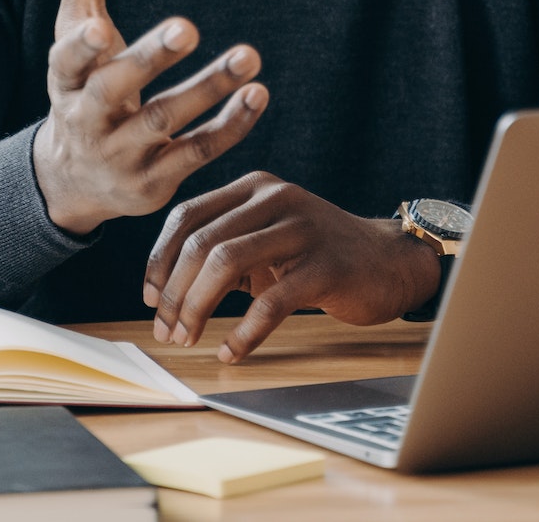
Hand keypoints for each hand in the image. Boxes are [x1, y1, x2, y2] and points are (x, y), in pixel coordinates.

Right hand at [30, 0, 268, 235]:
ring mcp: (120, 156)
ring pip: (165, 121)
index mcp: (65, 81)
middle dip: (150, 59)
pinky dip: (230, 125)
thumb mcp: (73, 33)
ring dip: (208, 88)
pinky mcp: (155, 182)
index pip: (66, 62)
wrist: (76, 180)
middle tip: (188, 26)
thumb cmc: (83, 85)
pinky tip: (257, 94)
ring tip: (248, 56)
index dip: (82, 46)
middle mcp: (87, 121)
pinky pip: (197, 152)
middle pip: (115, 90)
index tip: (100, 26)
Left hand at [143, 171, 441, 363]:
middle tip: (165, 330)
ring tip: (188, 339)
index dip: (159, 259)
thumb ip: (224, 247)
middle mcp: (276, 197)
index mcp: (254, 186)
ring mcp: (302, 228)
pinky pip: (272, 301)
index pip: (188, 215)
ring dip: (197, 308)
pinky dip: (244, 332)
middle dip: (174, 292)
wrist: (390, 261)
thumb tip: (165, 290)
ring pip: (227, 263)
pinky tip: (231, 352)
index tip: (148, 298)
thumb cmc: (318, 254)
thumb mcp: (267, 237)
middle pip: (202, 241)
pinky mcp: (326, 265)